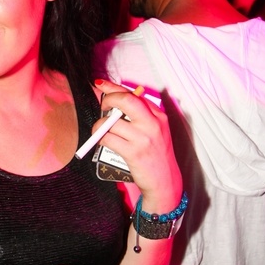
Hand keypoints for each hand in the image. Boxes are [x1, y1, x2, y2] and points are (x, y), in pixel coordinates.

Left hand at [93, 79, 182, 211]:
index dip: (114, 87)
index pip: (134, 94)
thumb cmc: (155, 155)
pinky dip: (100, 138)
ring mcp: (144, 138)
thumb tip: (113, 101)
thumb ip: (139, 116)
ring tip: (100, 130)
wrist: (165, 181)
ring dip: (99, 125)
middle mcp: (153, 124)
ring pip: (111, 122)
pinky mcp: (134, 152)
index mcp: (158, 116)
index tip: (100, 84)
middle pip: (126, 100)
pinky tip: (102, 141)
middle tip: (103, 107)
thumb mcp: (155, 131)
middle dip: (108, 99)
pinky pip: (108, 138)